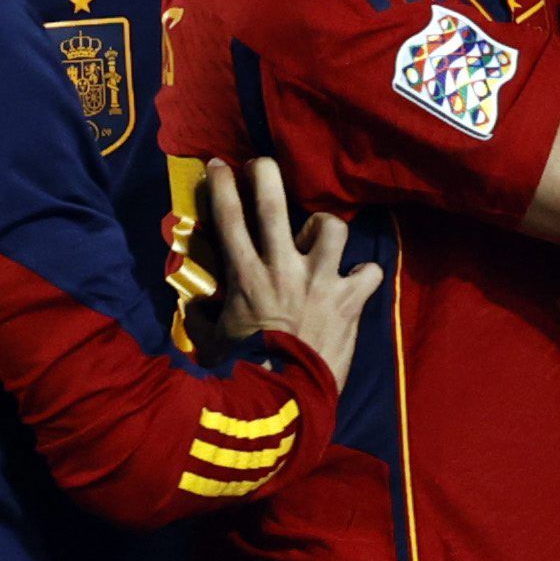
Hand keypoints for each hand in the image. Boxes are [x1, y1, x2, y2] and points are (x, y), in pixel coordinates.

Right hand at [200, 154, 374, 382]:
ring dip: (324, 227)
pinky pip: (370, 273)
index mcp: (246, 276)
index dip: (222, 185)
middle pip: (273, 205)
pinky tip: (357, 282)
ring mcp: (319, 281)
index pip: (228, 218)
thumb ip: (201, 320)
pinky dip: (365, 276)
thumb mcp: (211, 342)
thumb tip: (189, 309)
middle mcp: (282, 268)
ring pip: (331, 228)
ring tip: (319, 238)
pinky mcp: (348, 301)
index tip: (219, 164)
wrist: (282, 396)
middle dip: (265, 174)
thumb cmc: (242, 369)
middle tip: (261, 164)